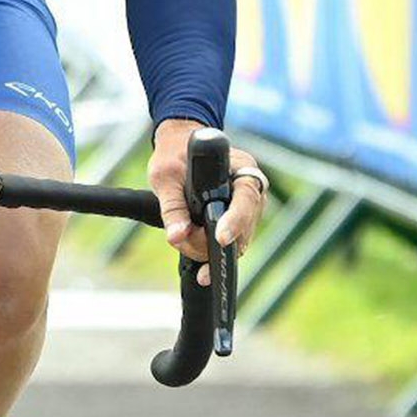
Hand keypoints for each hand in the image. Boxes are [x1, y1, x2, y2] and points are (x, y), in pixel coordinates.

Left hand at [148, 118, 267, 286]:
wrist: (180, 147)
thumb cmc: (174, 154)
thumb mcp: (166, 176)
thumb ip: (172, 206)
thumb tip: (177, 237)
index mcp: (241, 167)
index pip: (247, 197)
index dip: (236, 220)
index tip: (220, 238)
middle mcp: (251, 188)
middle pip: (244, 228)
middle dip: (212, 243)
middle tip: (182, 241)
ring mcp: (248, 208)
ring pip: (238, 242)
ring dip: (208, 250)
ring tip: (182, 241)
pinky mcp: (238, 222)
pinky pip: (232, 245)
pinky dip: (213, 254)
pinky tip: (202, 269)